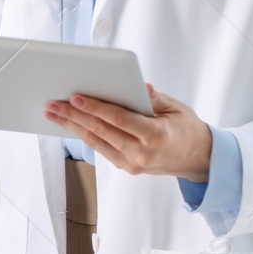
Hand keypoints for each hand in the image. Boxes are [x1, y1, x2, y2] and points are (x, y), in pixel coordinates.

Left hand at [44, 83, 211, 182]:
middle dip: (74, 116)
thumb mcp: (177, 108)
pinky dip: (85, 135)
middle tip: (53, 105)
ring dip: (72, 127)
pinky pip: (101, 149)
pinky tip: (71, 124)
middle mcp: (141, 154)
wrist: (198, 159)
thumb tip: (139, 86)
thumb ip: (154, 98)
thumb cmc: (188, 129)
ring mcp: (132, 164)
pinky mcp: (127, 167)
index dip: (95, 108)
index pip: (119, 120)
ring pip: (96, 142)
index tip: (75, 97)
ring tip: (53, 114)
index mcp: (156, 137)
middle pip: (101, 132)